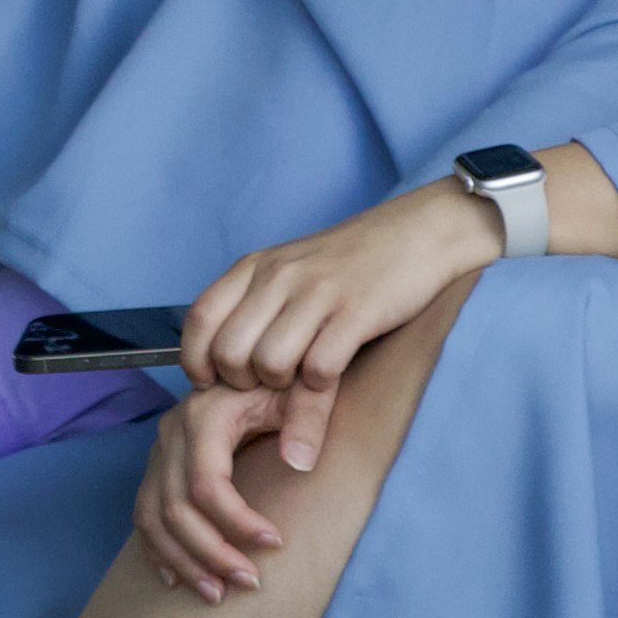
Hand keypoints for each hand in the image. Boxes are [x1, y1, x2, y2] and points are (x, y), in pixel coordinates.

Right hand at [138, 382, 316, 599]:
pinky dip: (157, 549)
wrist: (255, 358)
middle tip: (249, 583)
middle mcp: (172, 434)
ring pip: (153, 518)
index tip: (275, 543)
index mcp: (205, 416)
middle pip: (176, 508)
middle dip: (211, 553)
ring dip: (183, 561)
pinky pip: (143, 514)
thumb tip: (300, 464)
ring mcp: (159, 451)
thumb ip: (307, 419)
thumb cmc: (284, 378)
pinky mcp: (156, 465)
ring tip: (217, 595)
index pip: (207, 484)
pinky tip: (177, 579)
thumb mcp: (304, 389)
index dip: (237, 521)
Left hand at [179, 181, 505, 482]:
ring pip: (269, 364)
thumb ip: (256, 303)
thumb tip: (220, 355)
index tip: (213, 379)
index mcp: (256, 266)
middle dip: (242, 382)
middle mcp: (279, 276)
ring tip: (298, 378)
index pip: (199, 320)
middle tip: (266, 382)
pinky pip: (319, 368)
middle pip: (230, 352)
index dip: (197, 360)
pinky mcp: (357, 313)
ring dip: (281, 386)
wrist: (420, 232)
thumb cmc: (354, 260)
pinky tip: (330, 375)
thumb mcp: (293, 270)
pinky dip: (320, 386)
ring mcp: (319, 293)